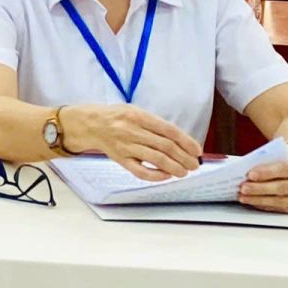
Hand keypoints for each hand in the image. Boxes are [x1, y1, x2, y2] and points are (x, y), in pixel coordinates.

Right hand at [62, 104, 202, 179]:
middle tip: (194, 164)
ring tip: (184, 172)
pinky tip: (166, 176)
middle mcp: (132, 130)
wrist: (89, 124)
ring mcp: (125, 146)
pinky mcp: (120, 159)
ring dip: (175, 167)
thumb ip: (155, 124)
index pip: (169, 130)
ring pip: (156, 159)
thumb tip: (182, 141)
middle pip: (165, 146)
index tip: (197, 151)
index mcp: (138, 116)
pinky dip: (155, 175)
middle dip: (184, 157)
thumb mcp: (135, 111)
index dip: (187, 142)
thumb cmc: (116, 117)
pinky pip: (140, 171)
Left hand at [239, 140, 287, 212]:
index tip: (250, 174)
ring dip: (260, 200)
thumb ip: (268, 159)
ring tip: (244, 197)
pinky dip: (266, 206)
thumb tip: (245, 168)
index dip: (268, 172)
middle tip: (243, 188)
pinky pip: (283, 209)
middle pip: (284, 187)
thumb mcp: (281, 154)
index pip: (286, 168)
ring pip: (283, 201)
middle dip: (261, 188)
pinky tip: (253, 202)